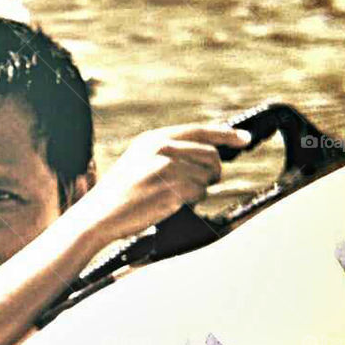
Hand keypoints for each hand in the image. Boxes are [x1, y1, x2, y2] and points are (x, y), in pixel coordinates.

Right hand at [84, 124, 251, 242]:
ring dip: (199, 189)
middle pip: (210, 155)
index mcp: (154, 138)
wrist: (100, 214)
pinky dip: (191, 202)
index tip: (244, 138)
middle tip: (206, 181)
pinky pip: (199, 194)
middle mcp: (162, 149)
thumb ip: (168, 150)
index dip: (226, 134)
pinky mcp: (172, 189)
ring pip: (207, 177)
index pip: (199, 130)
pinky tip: (170, 204)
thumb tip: (207, 152)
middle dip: (214, 170)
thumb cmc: (120, 192)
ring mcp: (168, 168)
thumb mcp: (139, 159)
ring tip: (174, 195)